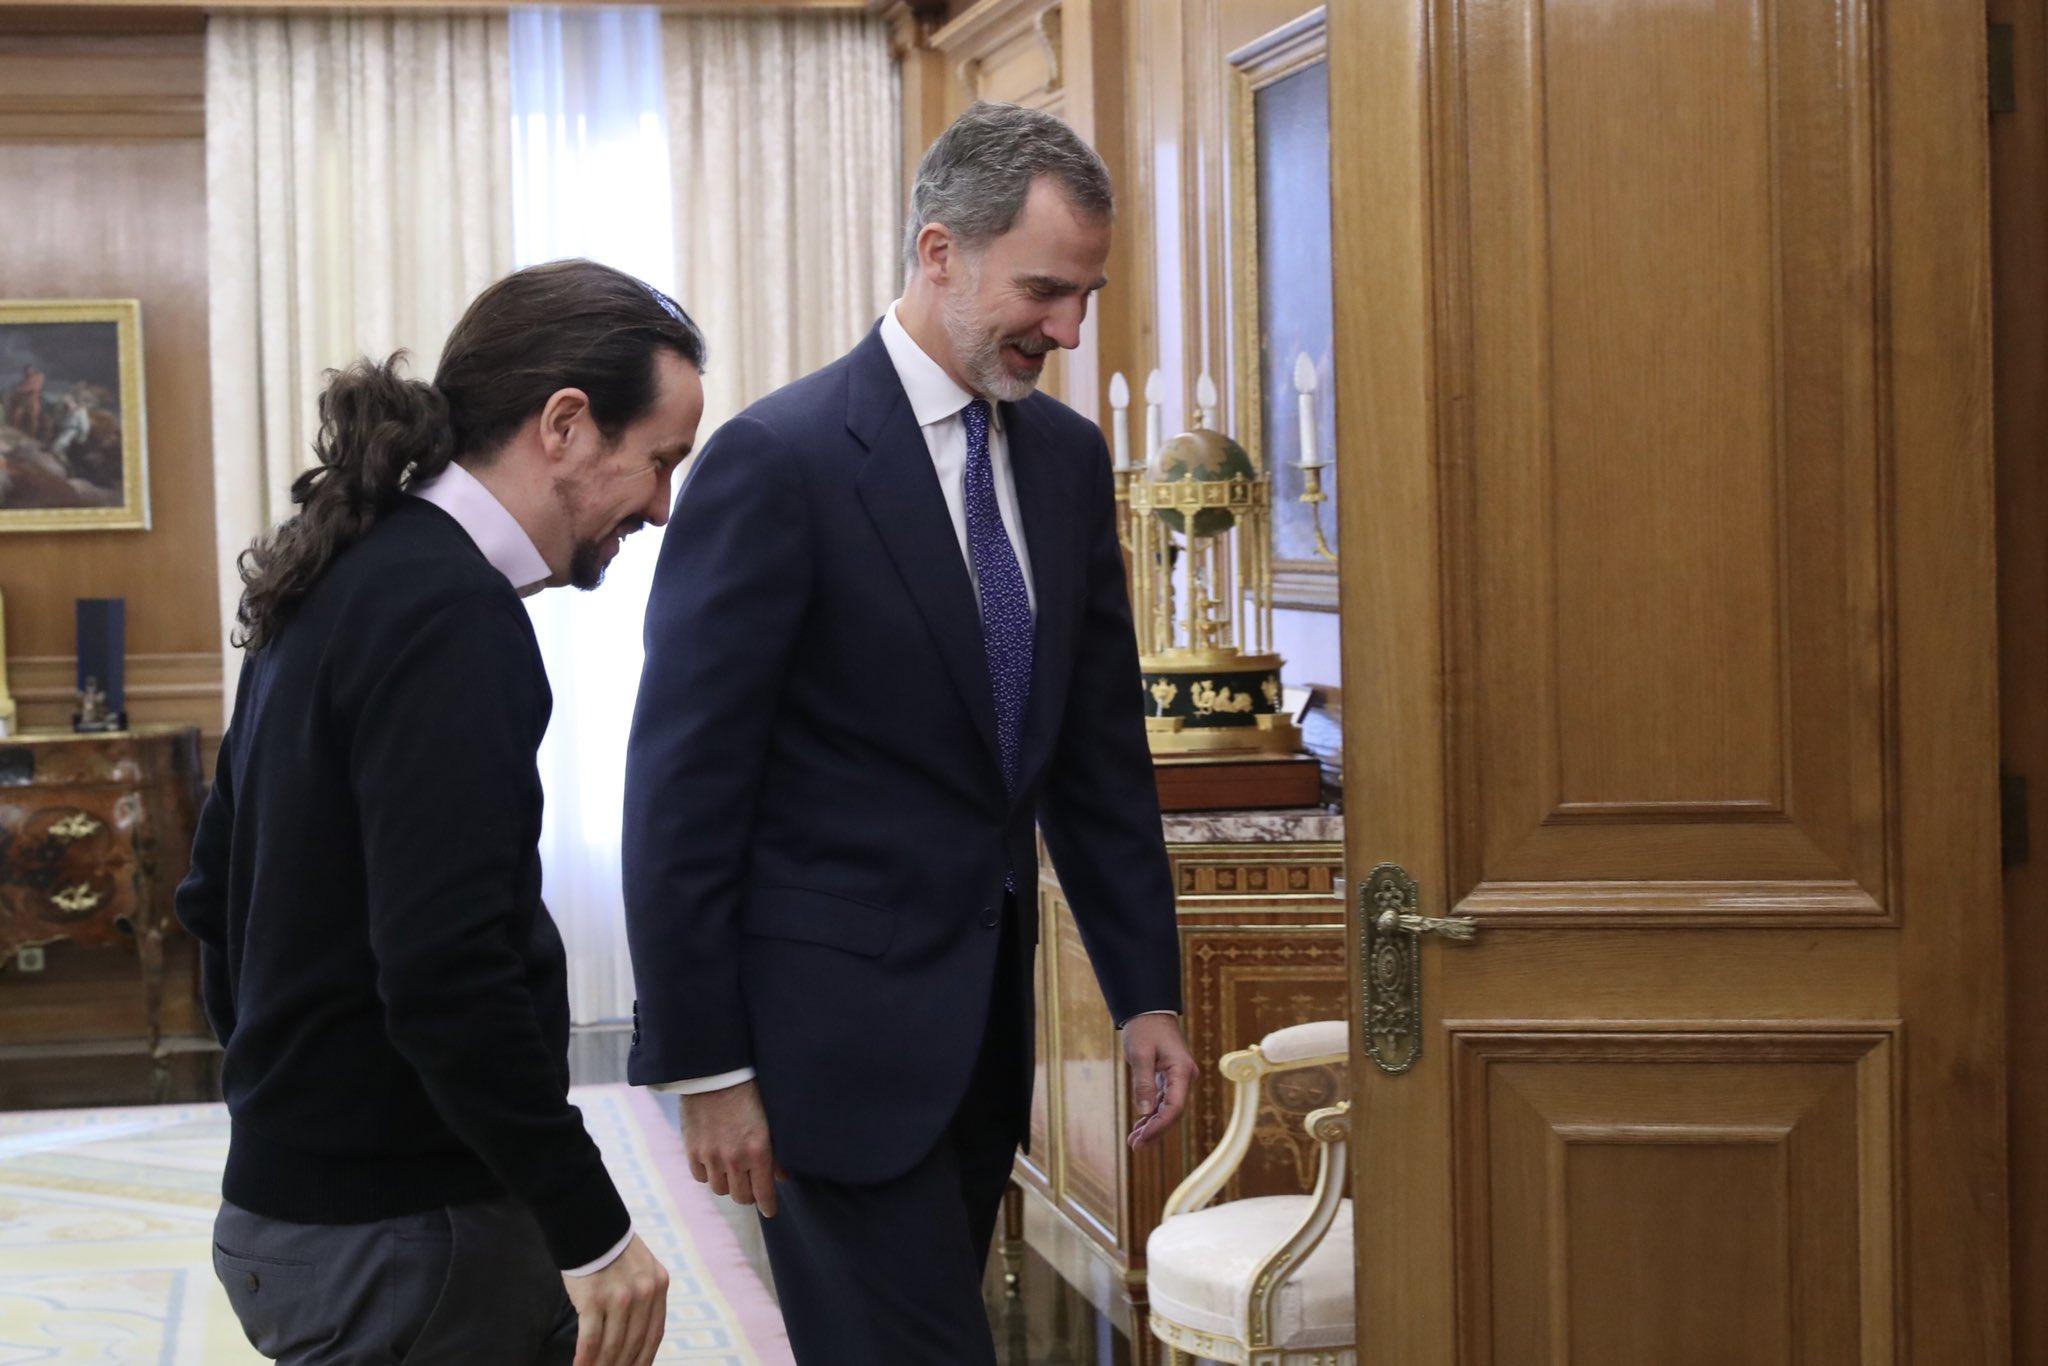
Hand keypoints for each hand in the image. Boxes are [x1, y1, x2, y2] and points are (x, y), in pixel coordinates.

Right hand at [562, 1233, 666, 1365]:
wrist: (589, 1225)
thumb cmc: (613, 1250)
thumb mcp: (642, 1267)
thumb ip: (645, 1296)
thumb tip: (638, 1336)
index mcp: (658, 1285)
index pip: (654, 1334)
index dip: (644, 1359)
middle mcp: (643, 1293)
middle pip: (633, 1344)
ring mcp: (619, 1297)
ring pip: (612, 1346)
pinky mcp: (593, 1299)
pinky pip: (590, 1339)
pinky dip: (585, 1358)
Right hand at [680, 1079, 783, 1217]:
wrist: (714, 1073)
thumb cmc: (748, 1091)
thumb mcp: (770, 1119)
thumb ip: (776, 1150)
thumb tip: (782, 1176)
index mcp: (758, 1150)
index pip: (763, 1193)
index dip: (768, 1205)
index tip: (770, 1211)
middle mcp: (733, 1159)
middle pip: (741, 1196)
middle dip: (749, 1194)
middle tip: (752, 1186)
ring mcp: (710, 1156)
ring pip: (720, 1189)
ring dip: (728, 1183)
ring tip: (733, 1172)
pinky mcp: (692, 1150)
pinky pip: (701, 1177)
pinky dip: (709, 1174)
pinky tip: (715, 1163)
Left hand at [1122, 1013, 1197, 1149]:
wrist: (1149, 1010)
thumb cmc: (1144, 1028)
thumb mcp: (1140, 1054)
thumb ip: (1143, 1083)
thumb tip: (1144, 1112)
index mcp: (1180, 1071)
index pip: (1174, 1107)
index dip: (1159, 1126)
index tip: (1142, 1139)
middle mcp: (1184, 1077)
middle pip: (1173, 1112)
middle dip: (1155, 1130)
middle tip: (1135, 1146)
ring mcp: (1178, 1078)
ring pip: (1168, 1109)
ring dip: (1152, 1125)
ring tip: (1134, 1141)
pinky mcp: (1170, 1077)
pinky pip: (1163, 1100)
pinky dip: (1151, 1113)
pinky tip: (1140, 1126)